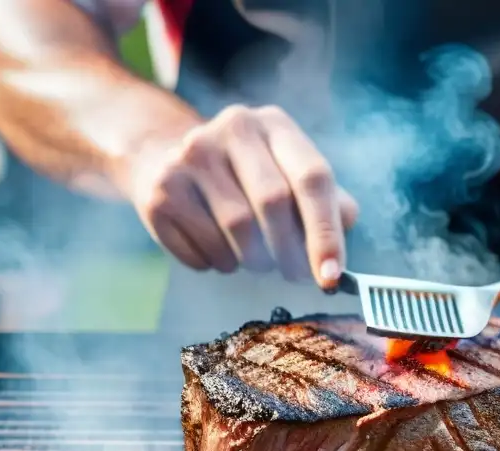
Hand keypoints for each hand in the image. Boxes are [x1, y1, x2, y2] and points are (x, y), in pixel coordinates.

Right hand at [124, 104, 358, 288]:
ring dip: (253, 260)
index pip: (313, 178)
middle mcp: (233, 128)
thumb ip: (328, 206)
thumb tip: (337, 259)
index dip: (326, 232)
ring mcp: (191, 155)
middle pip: (274, 202)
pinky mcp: (161, 189)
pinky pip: (203, 248)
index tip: (331, 276)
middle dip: (290, 252)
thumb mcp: (291, 174)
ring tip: (253, 257)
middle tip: (295, 274)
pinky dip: (218, 263)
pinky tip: (219, 249)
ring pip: (237, 230)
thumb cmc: (246, 176)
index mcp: (275, 125)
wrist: (164, 156)